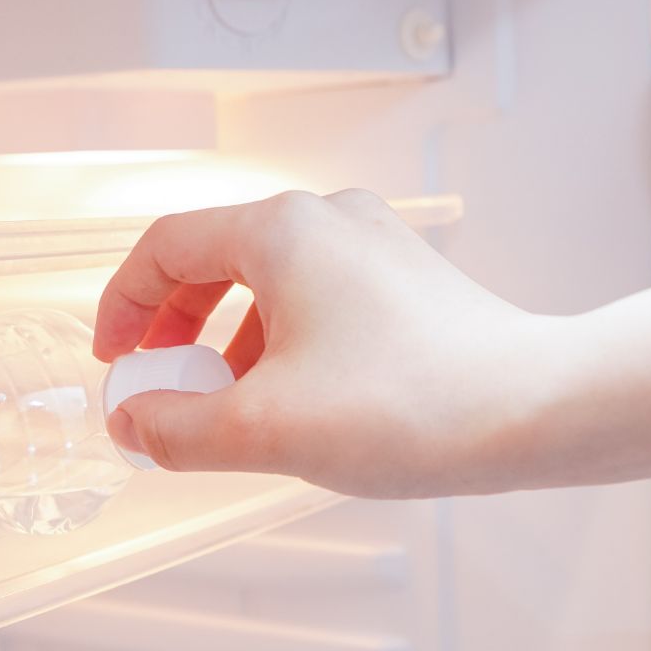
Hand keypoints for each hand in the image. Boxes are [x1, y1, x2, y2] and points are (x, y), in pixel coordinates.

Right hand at [93, 189, 540, 497]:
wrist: (534, 410)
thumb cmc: (414, 404)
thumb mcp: (264, 429)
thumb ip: (177, 429)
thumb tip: (135, 425)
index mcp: (281, 231)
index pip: (166, 247)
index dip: (125, 306)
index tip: (117, 361)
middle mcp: (330, 221)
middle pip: (218, 260)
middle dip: (178, 329)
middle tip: (162, 387)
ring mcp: (376, 248)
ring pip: (271, 285)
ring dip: (232, 344)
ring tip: (226, 410)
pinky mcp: (409, 284)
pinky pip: (320, 302)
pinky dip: (285, 345)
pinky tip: (294, 404)